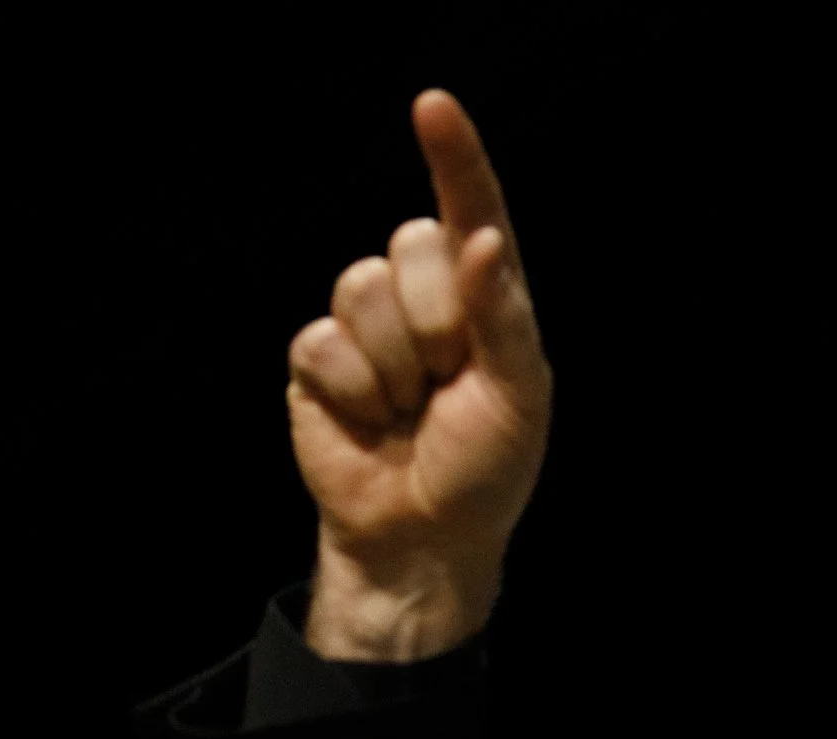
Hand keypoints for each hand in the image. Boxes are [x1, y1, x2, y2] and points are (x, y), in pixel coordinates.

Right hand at [286, 89, 551, 661]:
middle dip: (437, 321)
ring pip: (362, 289)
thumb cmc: (486, 467)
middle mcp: (423, 296)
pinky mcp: (317, 359)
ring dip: (395, 364)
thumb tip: (479, 238)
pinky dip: (354, 392)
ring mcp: (366, 324)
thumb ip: (503, 314)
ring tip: (409, 408)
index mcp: (484, 297)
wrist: (424, 534)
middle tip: (448, 384)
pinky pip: (322, 342)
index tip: (434, 107)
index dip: (454, 159)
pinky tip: (371, 423)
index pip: (469, 211)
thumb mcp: (520, 395)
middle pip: (410, 245)